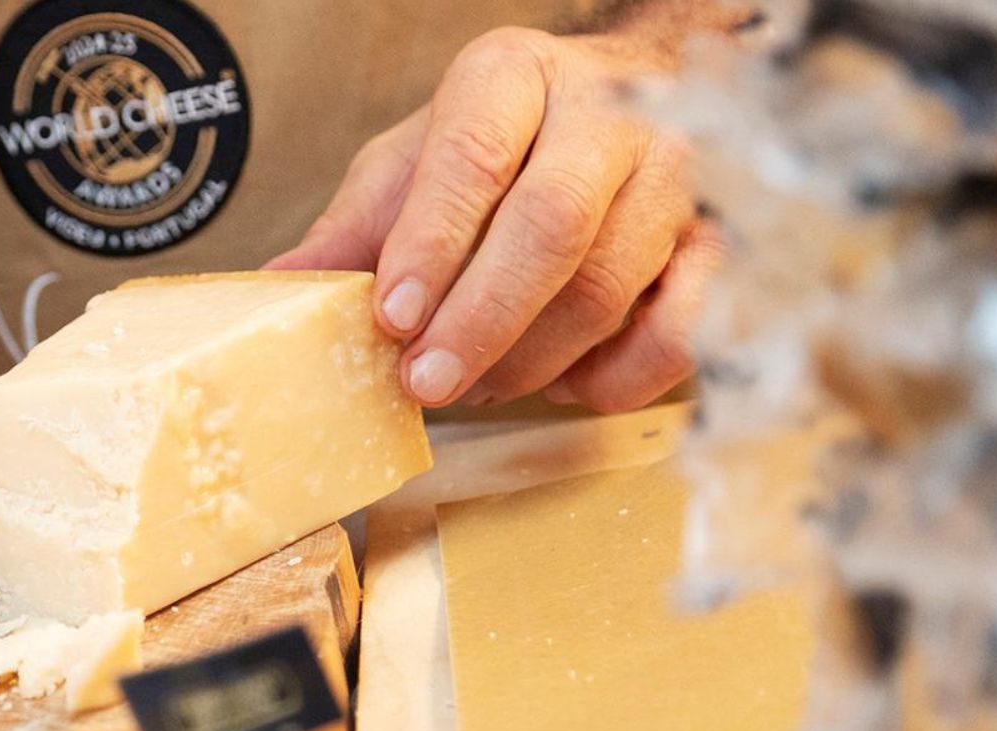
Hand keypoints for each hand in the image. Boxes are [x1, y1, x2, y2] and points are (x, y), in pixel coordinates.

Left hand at [270, 25, 723, 412]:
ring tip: (473, 388)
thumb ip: (357, 225)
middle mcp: (605, 113)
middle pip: (550, 227)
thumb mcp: (414, 161)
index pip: (471, 157)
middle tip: (425, 382)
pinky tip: (561, 385)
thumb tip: (280, 286)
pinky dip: (614, 379)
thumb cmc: (500, 142)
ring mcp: (674, 177)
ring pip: (609, 285)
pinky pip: (679, 330)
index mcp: (513, 76)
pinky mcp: (715, 241)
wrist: (622, 103)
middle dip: (479, 320)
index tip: (389, 317)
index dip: (429, 246)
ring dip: (532, 359)